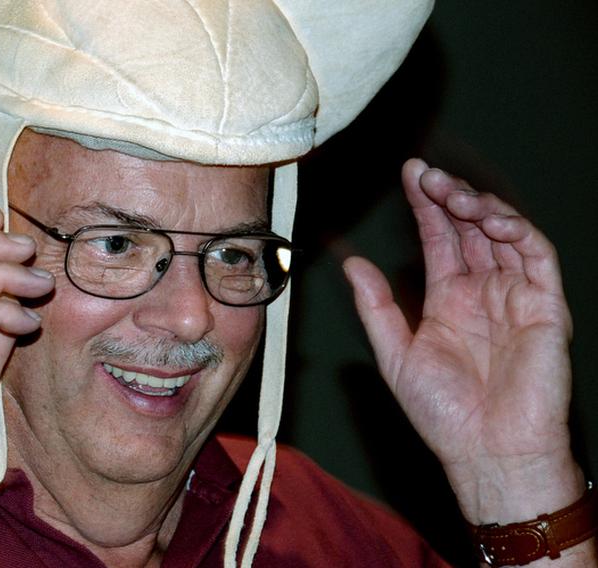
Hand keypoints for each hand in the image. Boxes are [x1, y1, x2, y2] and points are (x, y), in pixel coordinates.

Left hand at [344, 159, 582, 524]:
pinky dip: (517, 232)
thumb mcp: (396, 354)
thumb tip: (351, 264)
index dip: (426, 206)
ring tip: (450, 191)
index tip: (409, 175)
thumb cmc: (443, 414)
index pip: (440, 239)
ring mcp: (516, 296)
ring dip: (479, 207)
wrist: (486, 452)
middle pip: (470, 229)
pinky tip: (488, 218)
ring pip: (504, 234)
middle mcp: (484, 292)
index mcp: (450, 300)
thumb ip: (376, 308)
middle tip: (425, 175)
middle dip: (449, 196)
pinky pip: (537, 258)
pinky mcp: (546, 307)